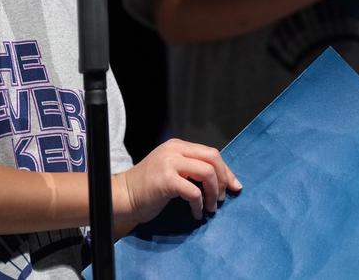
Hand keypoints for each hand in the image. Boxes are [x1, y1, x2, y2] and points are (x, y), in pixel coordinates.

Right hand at [114, 138, 240, 226]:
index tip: (234, 187)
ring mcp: (169, 163)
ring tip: (211, 207)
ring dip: (214, 193)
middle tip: (221, 198)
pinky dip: (200, 205)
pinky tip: (196, 213)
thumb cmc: (148, 188)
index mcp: (177, 146)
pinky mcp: (166, 180)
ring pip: (207, 173)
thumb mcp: (171, 170)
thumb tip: (222, 180)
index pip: (211, 153)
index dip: (226, 170)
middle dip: (224, 180)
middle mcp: (174, 150)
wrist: (124, 196)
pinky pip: (194, 192)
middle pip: (213, 158)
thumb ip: (191, 169)